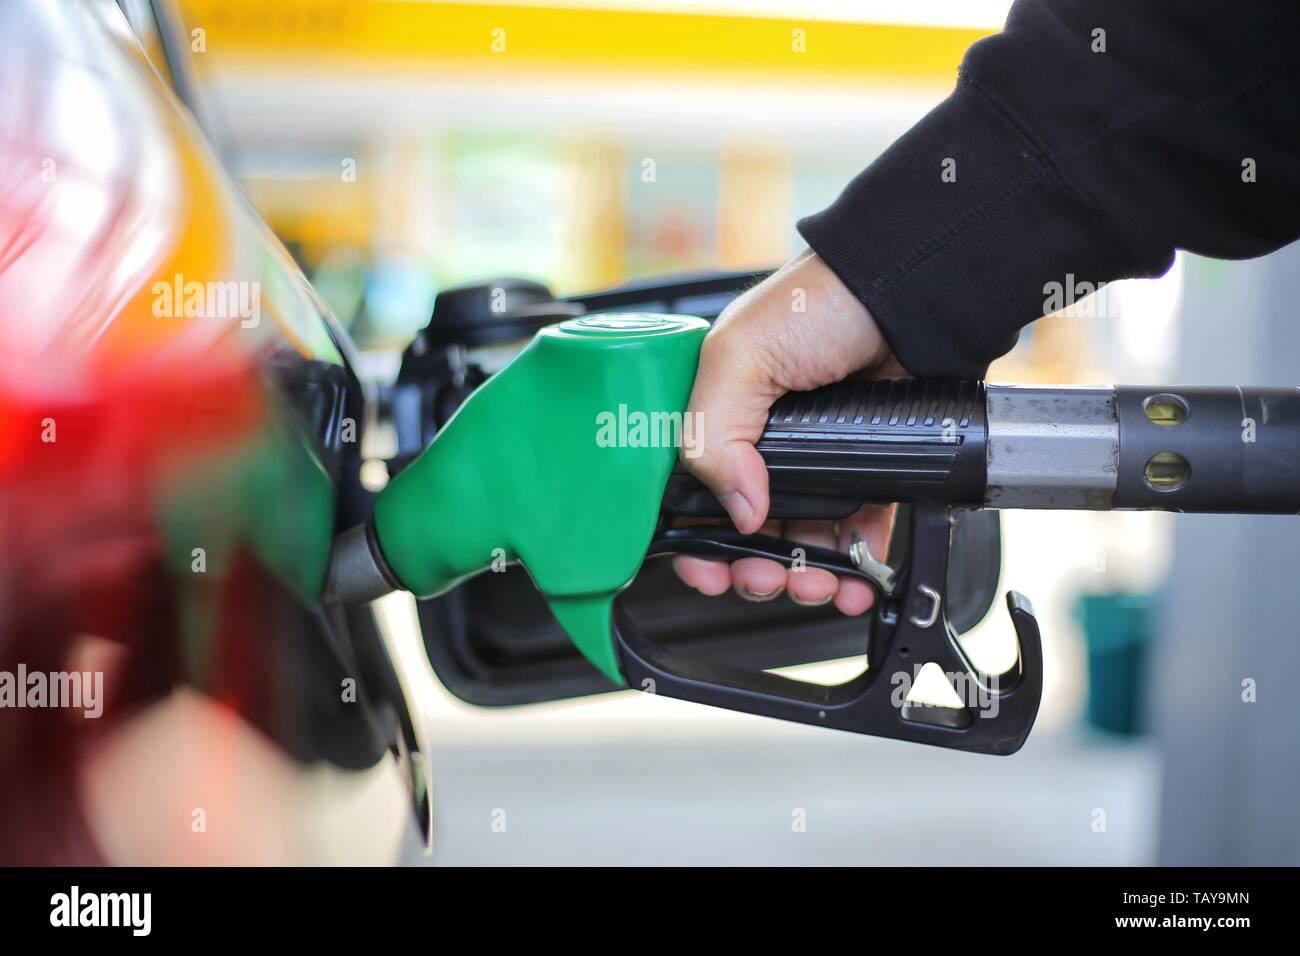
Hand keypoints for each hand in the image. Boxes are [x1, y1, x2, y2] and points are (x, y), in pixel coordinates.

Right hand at [674, 249, 904, 614]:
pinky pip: (856, 530)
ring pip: (801, 540)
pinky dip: (855, 563)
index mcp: (720, 416)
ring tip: (815, 585)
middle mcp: (764, 441)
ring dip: (804, 576)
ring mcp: (817, 457)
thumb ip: (714, 436)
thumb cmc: (820, 300)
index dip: (695, 540)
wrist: (909, 289)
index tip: (706, 570)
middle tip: (764, 578)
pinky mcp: (868, 466)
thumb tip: (738, 512)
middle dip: (753, 567)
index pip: (692, 494)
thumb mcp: (740, 357)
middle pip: (747, 530)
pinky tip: (855, 580)